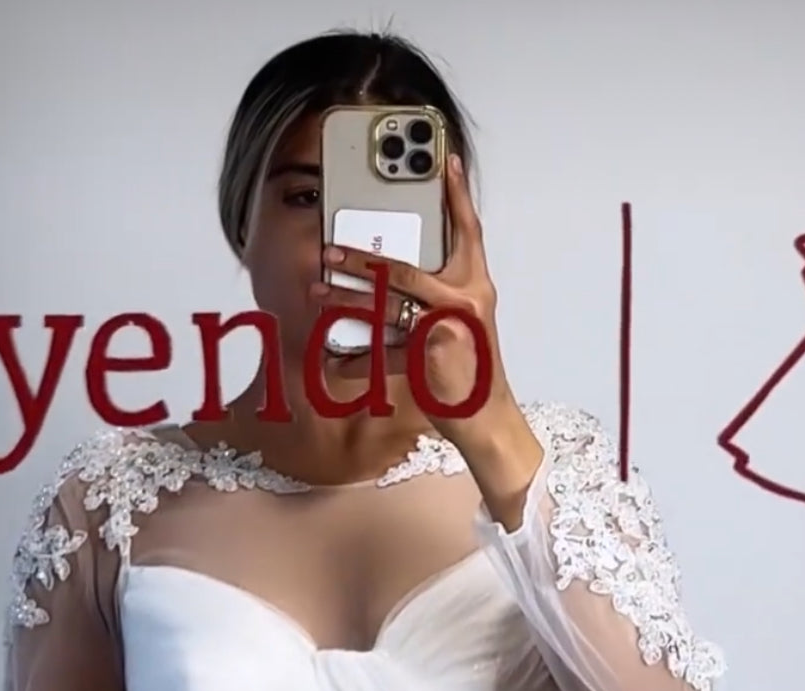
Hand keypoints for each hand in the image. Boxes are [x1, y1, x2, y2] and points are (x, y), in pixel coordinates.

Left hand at [311, 154, 518, 451]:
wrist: (485, 415)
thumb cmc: (471, 369)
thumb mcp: (466, 322)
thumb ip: (442, 292)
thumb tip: (397, 273)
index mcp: (475, 285)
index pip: (469, 231)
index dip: (459, 194)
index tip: (447, 161)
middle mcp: (464, 299)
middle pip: (406, 267)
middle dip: (362, 258)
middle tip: (331, 250)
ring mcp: (447, 325)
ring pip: (385, 305)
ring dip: (346, 299)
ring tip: (319, 294)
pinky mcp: (430, 352)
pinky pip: (383, 350)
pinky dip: (356, 357)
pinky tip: (332, 357)